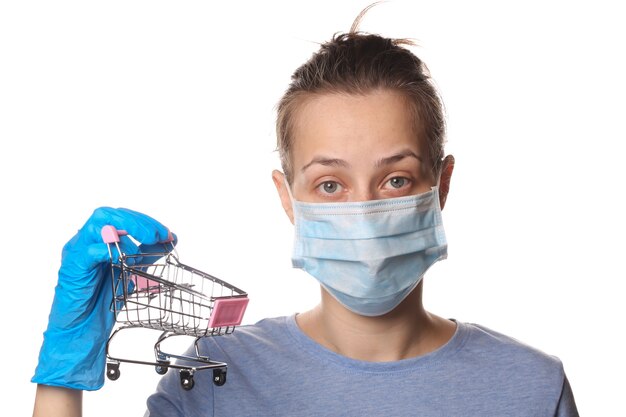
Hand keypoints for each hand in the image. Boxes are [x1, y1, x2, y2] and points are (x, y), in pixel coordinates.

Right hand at [32, 207, 175, 389]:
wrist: (82, 326)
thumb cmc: (103, 298)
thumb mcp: (132, 271)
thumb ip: (148, 254)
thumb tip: (171, 240)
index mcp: (99, 238)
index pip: (122, 216)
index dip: (146, 221)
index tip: (167, 234)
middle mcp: (86, 240)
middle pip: (109, 213)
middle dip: (138, 222)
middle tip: (157, 235)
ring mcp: (77, 251)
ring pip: (97, 223)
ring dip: (127, 230)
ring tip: (144, 244)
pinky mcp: (73, 267)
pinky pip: (89, 250)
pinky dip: (111, 250)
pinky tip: (126, 258)